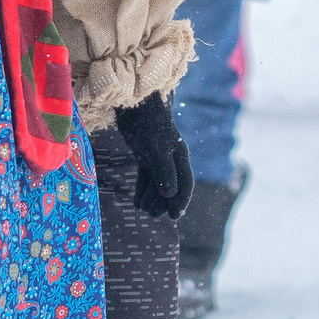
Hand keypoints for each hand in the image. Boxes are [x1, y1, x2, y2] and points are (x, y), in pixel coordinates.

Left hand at [115, 92, 194, 218]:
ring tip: (142, 209)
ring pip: (157, 182)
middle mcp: (171, 157)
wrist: (133, 102)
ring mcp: (158, 155)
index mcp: (179, 156)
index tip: (175, 216)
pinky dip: (142, 188)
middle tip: (152, 215)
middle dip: (163, 202)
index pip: (185, 183)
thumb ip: (164, 171)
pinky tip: (136, 201)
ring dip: (151, 197)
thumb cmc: (146, 123)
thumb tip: (170, 194)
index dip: (181, 201)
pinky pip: (146, 176)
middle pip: (171, 186)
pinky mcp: (145, 153)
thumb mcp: (156, 149)